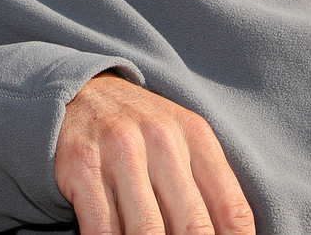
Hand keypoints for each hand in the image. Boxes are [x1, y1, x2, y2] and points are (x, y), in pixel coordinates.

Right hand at [55, 73, 254, 234]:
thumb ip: (208, 185)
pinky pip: (104, 229)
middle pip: (193, 227)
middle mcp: (160, 138)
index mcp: (194, 134)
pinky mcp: (82, 166)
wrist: (79, 90)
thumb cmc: (139, 128)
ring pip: (148, 232)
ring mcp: (118, 151)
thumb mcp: (181, 140)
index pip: (232, 211)